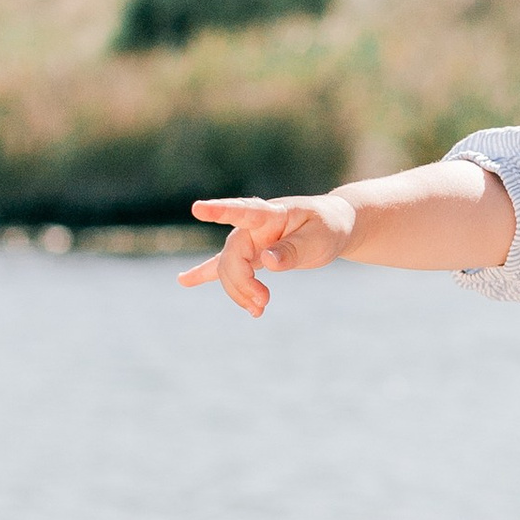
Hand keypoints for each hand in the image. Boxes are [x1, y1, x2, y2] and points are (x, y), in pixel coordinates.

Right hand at [179, 192, 352, 317]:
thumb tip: (267, 261)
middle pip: (233, 255)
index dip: (221, 210)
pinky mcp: (251, 254)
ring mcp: (250, 240)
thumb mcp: (319, 238)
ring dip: (238, 292)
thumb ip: (293, 250)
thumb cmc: (328, 227)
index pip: (243, 210)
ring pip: (229, 268)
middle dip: (242, 282)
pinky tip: (185, 281)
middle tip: (264, 303)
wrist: (334, 226)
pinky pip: (224, 266)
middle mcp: (254, 226)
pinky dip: (205, 274)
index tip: (198, 209)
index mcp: (271, 214)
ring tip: (258, 310)